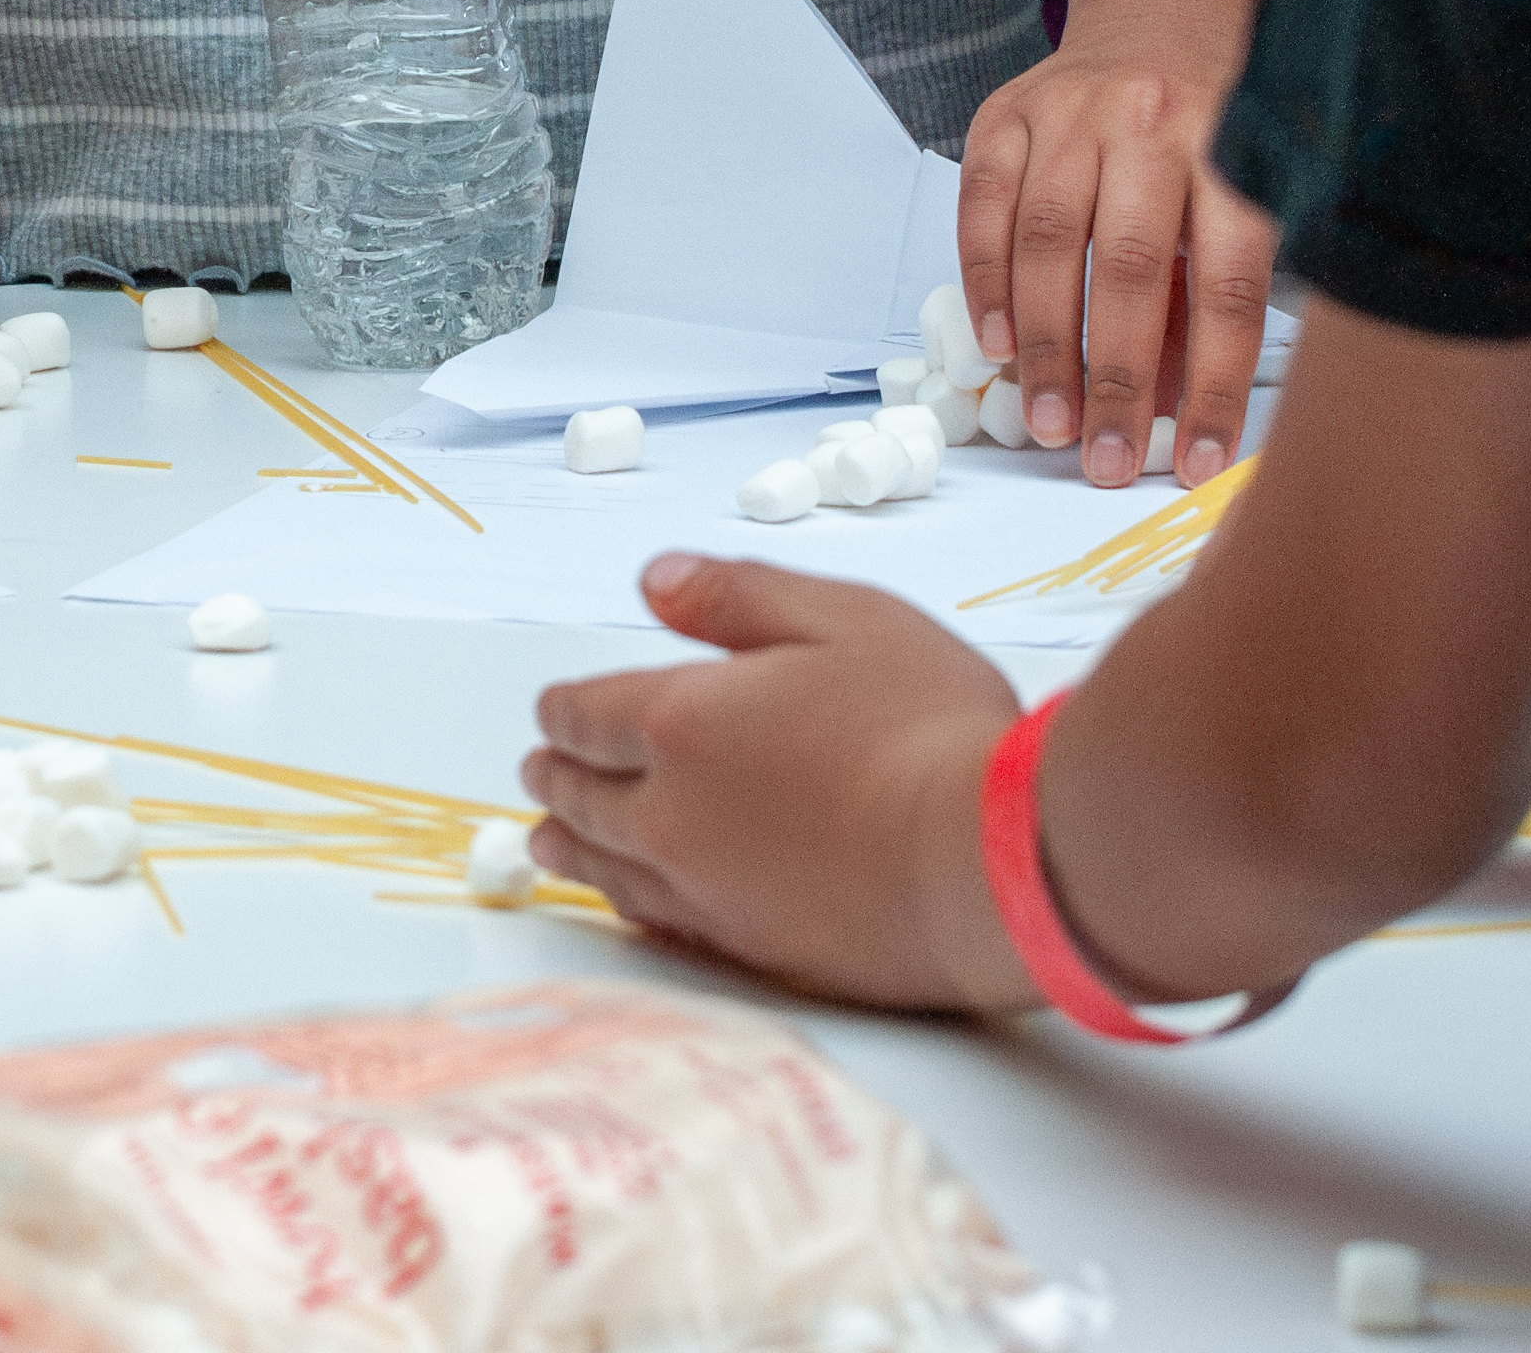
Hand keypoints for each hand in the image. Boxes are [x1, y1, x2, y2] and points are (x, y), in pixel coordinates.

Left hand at [523, 555, 1022, 1012]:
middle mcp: (671, 813)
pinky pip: (658, 926)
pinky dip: (626, 905)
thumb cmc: (931, 731)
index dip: (563, 711)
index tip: (553, 712)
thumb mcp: (844, 619)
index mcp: (678, 723)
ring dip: (569, 847)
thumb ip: (738, 597)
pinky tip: (626, 903)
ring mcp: (705, 890)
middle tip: (541, 771)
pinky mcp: (749, 948)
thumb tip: (655, 581)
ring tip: (548, 841)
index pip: (584, 715)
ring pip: (606, 868)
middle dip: (557, 775)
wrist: (989, 866)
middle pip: (582, 795)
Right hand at [954, 18, 1282, 487]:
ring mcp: (1072, 112)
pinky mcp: (1006, 111)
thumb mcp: (1243, 196)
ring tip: (1046, 421)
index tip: (1199, 460)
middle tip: (1103, 459)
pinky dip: (984, 281)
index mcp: (1234, 150)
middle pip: (1129, 268)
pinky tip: (996, 344)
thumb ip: (1208, 298)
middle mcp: (1152, 123)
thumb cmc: (1215, 123)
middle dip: (1116, 378)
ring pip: (1047, 241)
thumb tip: (1178, 412)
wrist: (1161, 10)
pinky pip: (983, 206)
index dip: (1216, 384)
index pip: (1229, 287)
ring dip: (1045, 344)